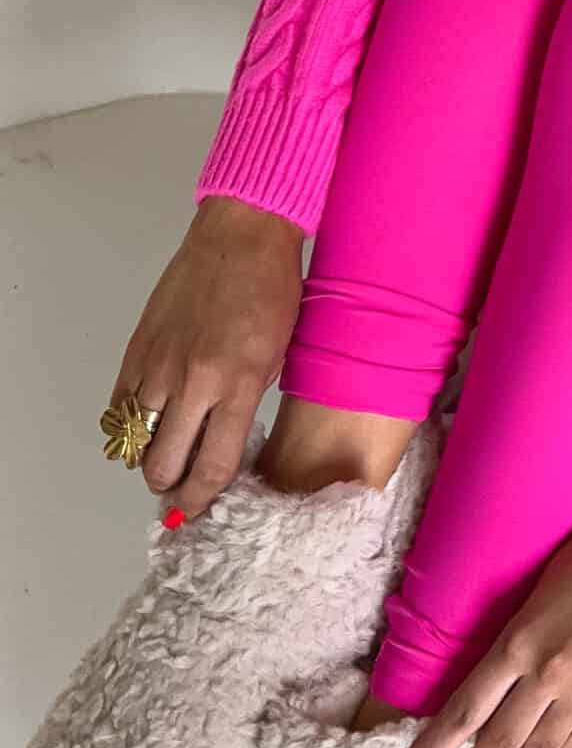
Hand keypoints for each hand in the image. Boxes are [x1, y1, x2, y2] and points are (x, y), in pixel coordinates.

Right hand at [109, 197, 305, 519]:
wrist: (242, 237)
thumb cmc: (273, 292)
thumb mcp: (276, 357)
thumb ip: (246, 403)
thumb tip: (222, 448)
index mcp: (236, 384)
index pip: (211, 465)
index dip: (201, 498)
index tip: (197, 510)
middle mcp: (193, 381)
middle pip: (162, 464)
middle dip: (169, 487)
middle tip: (179, 485)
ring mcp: (159, 364)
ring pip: (135, 440)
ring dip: (148, 456)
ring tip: (166, 453)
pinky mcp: (136, 348)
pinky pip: (119, 406)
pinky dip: (130, 424)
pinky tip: (150, 423)